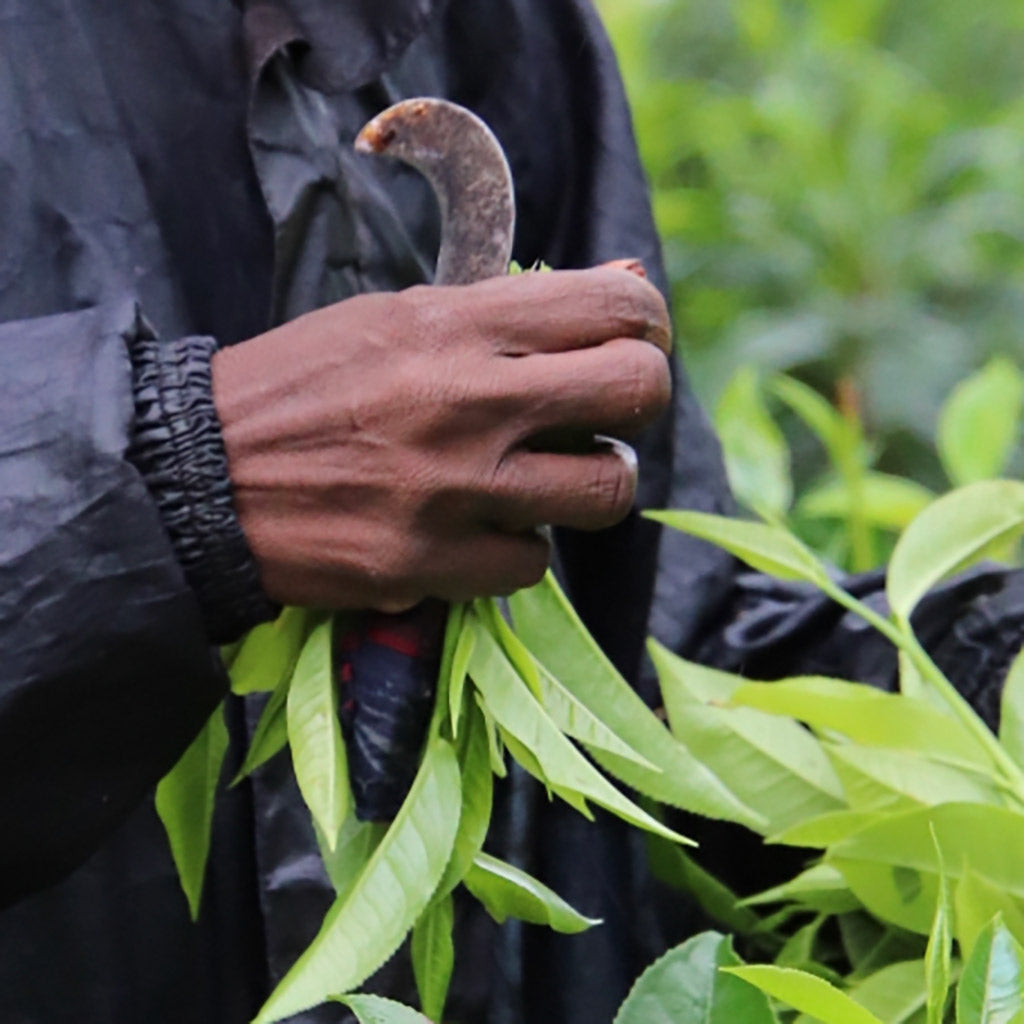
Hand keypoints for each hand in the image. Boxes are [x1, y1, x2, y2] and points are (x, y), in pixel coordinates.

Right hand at [211, 265, 670, 610]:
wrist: (201, 477)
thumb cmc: (302, 384)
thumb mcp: (398, 317)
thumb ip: (513, 309)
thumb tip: (624, 284)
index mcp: (457, 324)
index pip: (618, 308)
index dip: (646, 328)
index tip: (629, 347)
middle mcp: (468, 400)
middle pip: (638, 391)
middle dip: (638, 403)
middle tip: (601, 415)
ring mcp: (454, 490)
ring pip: (606, 492)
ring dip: (588, 484)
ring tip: (544, 478)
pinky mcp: (432, 565)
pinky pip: (532, 563)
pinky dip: (517, 548)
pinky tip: (478, 529)